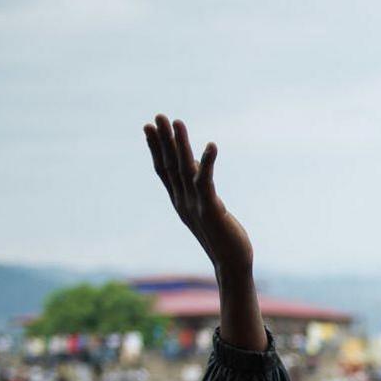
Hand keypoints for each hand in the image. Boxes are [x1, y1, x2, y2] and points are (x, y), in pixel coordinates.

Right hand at [143, 114, 253, 275]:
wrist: (231, 264)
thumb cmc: (223, 237)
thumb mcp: (207, 208)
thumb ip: (198, 188)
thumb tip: (195, 164)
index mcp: (180, 201)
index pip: (163, 170)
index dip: (156, 149)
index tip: (149, 128)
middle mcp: (183, 201)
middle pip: (170, 165)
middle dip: (163, 140)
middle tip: (157, 116)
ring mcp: (194, 205)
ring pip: (184, 169)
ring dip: (180, 145)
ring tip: (177, 122)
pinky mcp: (210, 209)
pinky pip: (206, 182)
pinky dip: (208, 163)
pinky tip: (211, 145)